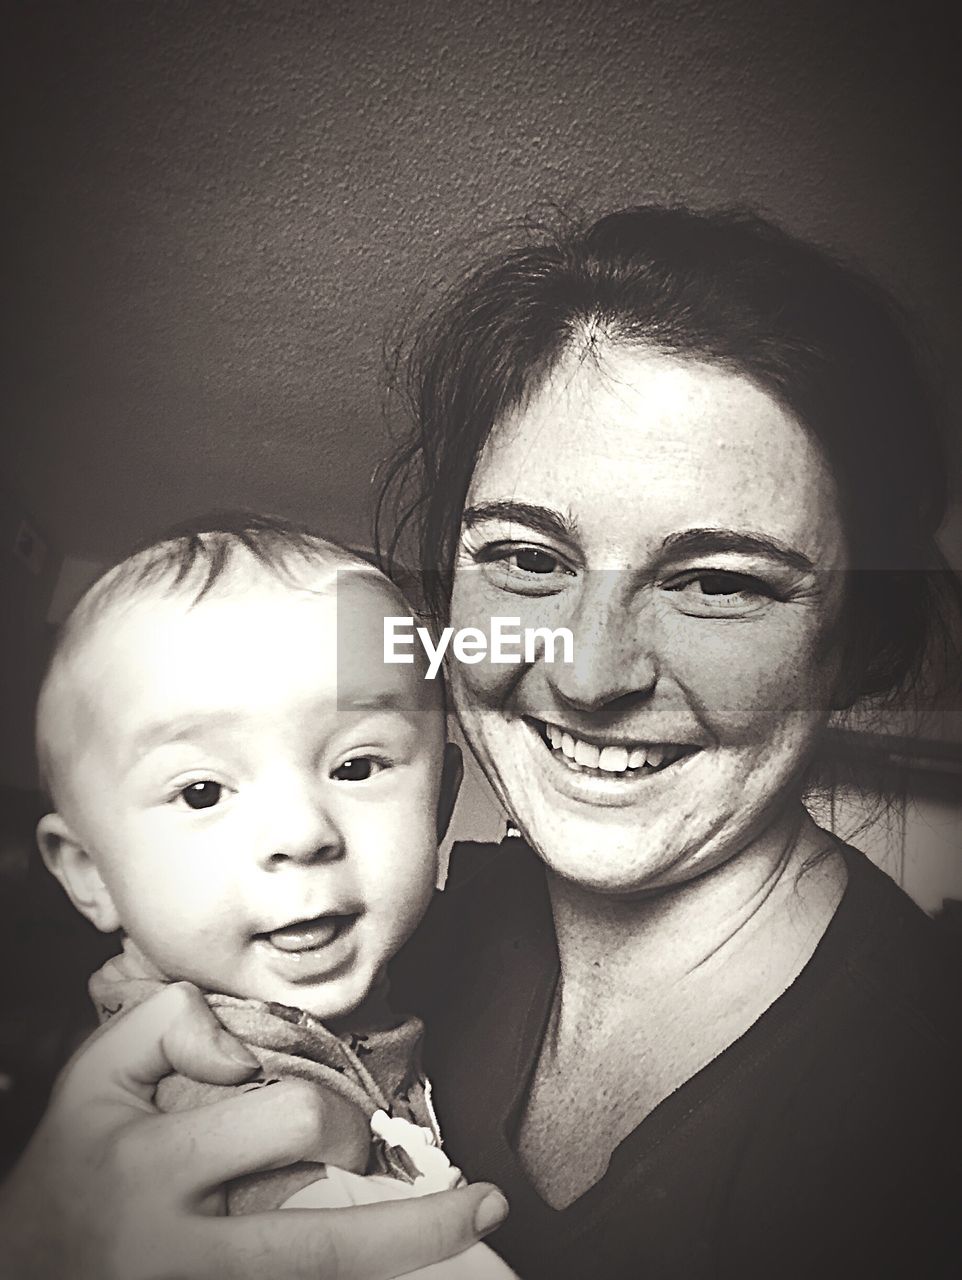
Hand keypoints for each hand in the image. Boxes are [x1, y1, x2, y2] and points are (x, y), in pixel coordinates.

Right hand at [0, 982, 508, 1278]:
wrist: (17, 1275)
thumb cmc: (67, 1169)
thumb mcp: (93, 1074)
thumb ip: (167, 1023)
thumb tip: (241, 1047)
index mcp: (156, 1173)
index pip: (286, 1125)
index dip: (323, 1107)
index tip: (326, 1112)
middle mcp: (184, 1257)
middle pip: (329, 1252)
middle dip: (418, 1226)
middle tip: (481, 1202)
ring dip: (407, 1263)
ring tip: (479, 1229)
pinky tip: (415, 1263)